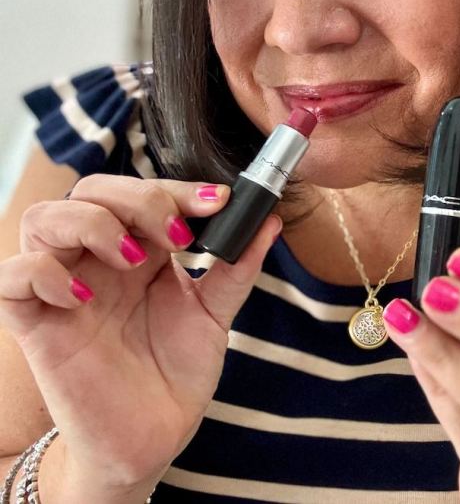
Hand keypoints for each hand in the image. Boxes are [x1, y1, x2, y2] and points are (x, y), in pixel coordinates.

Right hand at [0, 175, 280, 490]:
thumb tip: (269, 221)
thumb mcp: (213, 314)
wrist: (154, 435)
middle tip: (179, 236)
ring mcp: (63, 289)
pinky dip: (42, 273)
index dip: (176, 189)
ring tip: (135, 260)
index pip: (142, 192)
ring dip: (92, 224)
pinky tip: (83, 299)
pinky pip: (12, 278)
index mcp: (138, 249)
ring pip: (43, 218)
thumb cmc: (175, 371)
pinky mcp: (36, 326)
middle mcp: (97, 260)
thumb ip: (237, 268)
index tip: (218, 201)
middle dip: (139, 199)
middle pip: (92, 191)